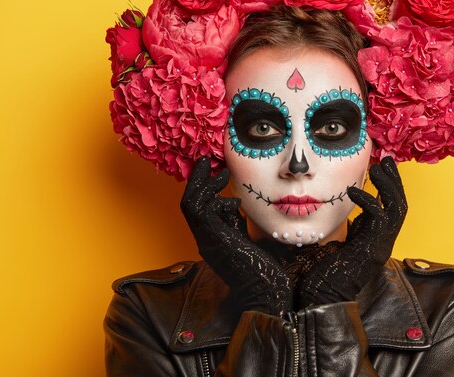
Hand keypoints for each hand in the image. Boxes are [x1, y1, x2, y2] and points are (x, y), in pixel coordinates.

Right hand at [180, 158, 291, 315]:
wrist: (265, 292)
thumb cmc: (262, 269)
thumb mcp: (244, 238)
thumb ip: (234, 222)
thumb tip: (231, 202)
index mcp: (211, 240)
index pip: (197, 209)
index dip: (201, 188)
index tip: (212, 171)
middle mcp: (204, 240)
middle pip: (188, 203)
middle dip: (196, 180)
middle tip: (206, 162)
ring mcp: (206, 242)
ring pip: (189, 205)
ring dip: (203, 185)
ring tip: (222, 172)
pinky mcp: (214, 241)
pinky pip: (202, 213)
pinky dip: (216, 202)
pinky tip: (234, 202)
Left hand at [297, 156, 407, 307]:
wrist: (319, 299)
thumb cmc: (321, 272)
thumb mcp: (336, 240)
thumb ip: (343, 225)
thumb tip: (336, 205)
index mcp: (374, 240)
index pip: (390, 208)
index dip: (388, 187)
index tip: (381, 167)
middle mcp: (381, 242)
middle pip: (400, 206)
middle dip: (395, 182)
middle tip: (387, 161)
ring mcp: (380, 247)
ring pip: (397, 209)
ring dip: (389, 186)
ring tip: (377, 167)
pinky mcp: (373, 250)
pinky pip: (380, 218)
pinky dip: (369, 201)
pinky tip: (353, 190)